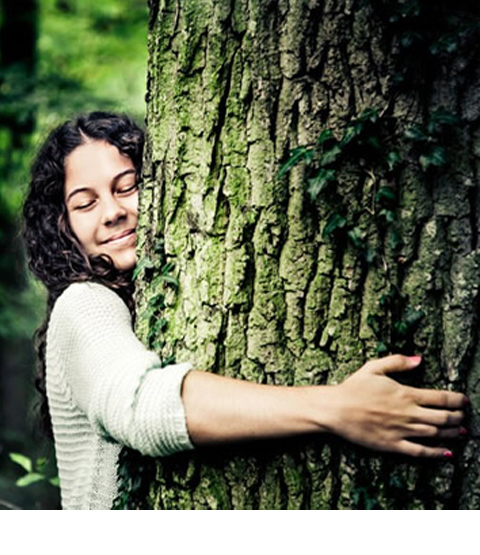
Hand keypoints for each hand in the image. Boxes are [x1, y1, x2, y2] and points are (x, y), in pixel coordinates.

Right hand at [326, 355, 466, 456]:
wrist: (335, 409)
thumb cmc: (353, 387)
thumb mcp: (373, 367)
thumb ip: (398, 361)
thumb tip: (419, 359)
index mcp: (406, 394)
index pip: (441, 398)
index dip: (457, 400)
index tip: (464, 401)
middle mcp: (408, 413)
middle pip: (443, 418)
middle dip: (458, 418)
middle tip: (464, 417)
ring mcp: (401, 430)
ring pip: (435, 434)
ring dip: (452, 434)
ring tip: (462, 432)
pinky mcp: (393, 445)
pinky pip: (420, 451)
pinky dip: (436, 453)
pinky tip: (447, 452)